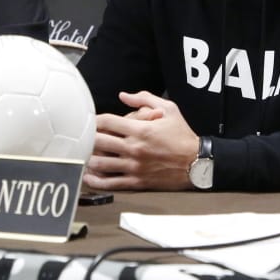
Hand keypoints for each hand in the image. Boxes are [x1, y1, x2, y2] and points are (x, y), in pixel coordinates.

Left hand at [84, 91, 198, 190]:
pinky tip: (89, 176)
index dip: (93, 119)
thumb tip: (124, 96)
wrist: (197, 163)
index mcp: (140, 130)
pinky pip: (110, 183)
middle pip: (98, 142)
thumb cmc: (183, 136)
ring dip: (88, 159)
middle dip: (87, 138)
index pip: (106, 122)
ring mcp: (134, 166)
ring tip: (83, 155)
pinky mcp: (136, 181)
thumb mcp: (169, 109)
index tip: (90, 120)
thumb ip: (145, 98)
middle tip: (83, 137)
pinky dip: (96, 181)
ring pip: (100, 164)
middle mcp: (134, 148)